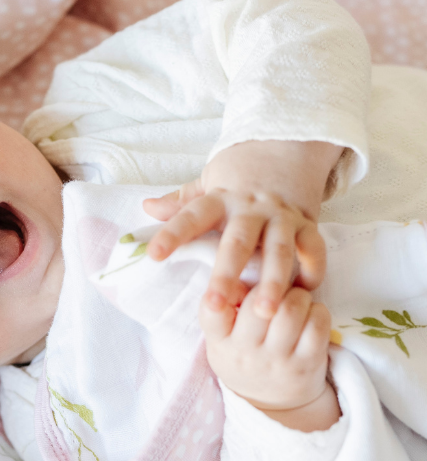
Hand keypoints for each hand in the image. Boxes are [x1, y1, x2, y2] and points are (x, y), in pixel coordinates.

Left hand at [143, 140, 340, 317]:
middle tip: (213, 305)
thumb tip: (147, 207)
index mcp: (220, 198)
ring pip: (278, 251)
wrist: (285, 147)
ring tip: (264, 312)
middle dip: (225, 275)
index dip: (172, 234)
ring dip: (272, 282)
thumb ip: (180, 201)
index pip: (191, 216)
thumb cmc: (238, 177)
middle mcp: (250, 208)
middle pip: (237, 243)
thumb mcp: (207, 182)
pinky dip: (313, 269)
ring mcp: (281, 215)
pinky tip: (305, 293)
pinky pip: (314, 247)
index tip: (154, 254)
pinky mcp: (308, 222)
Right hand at [200, 284, 339, 430]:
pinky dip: (318, 312)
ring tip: (297, 299)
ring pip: (291, 311)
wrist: (271, 405)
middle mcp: (246, 352)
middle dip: (274, 286)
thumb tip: (236, 278)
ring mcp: (277, 361)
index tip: (232, 285)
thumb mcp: (222, 338)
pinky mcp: (306, 364)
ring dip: (299, 296)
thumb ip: (225, 308)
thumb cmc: (245, 356)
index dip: (220, 294)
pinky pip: (317, 326)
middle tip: (279, 288)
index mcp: (220, 341)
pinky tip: (312, 314)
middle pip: (259, 305)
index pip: (212, 312)